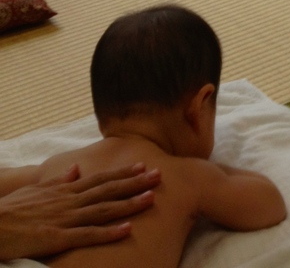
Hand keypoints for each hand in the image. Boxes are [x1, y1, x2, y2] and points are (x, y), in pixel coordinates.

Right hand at [0, 163, 159, 260]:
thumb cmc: (10, 210)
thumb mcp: (36, 190)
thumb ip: (58, 181)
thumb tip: (75, 168)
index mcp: (65, 191)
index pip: (100, 179)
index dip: (123, 173)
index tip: (143, 166)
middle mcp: (70, 201)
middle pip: (108, 190)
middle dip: (135, 183)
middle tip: (159, 174)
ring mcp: (65, 219)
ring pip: (104, 209)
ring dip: (130, 203)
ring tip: (152, 197)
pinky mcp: (58, 238)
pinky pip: (88, 235)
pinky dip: (109, 232)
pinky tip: (128, 229)